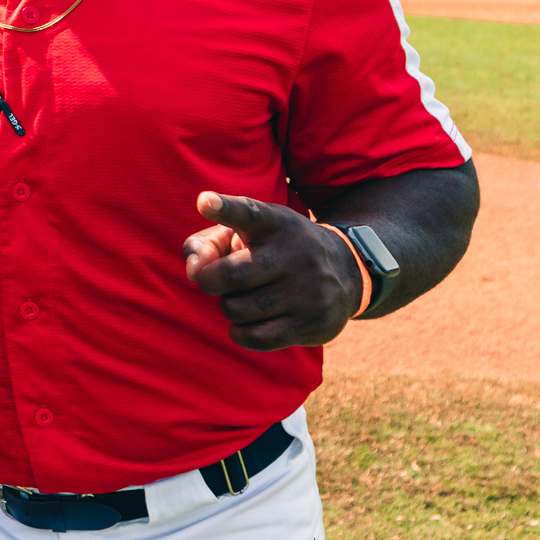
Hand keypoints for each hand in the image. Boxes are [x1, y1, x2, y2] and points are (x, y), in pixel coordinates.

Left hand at [182, 192, 363, 350]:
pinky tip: (250, 322)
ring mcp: (309, 289)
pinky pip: (255, 338)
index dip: (224, 208)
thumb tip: (194, 271)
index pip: (247, 212)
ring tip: (245, 297)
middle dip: (211, 282)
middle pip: (228, 276)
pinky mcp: (315, 322)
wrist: (345, 271)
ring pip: (237, 309)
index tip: (204, 202)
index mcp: (273, 223)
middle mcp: (295, 253)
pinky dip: (240, 333)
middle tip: (219, 280)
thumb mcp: (243, 234)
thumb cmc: (272, 251)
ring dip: (229, 307)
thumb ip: (205, 245)